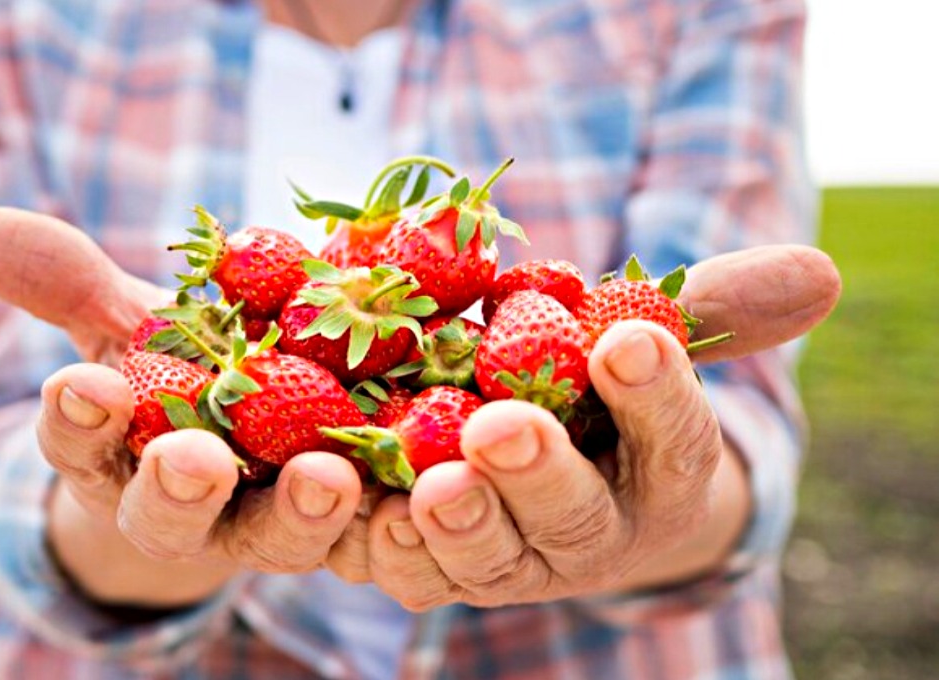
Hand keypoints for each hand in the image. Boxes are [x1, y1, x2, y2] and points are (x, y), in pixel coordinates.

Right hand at [0, 207, 369, 605]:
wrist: (261, 417)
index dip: (78, 423)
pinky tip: (417, 492)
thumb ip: (68, 283)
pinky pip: (371, 534)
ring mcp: (274, 524)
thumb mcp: (127, 322)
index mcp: (121, 458)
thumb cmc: (175, 370)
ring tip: (327, 476)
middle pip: (175, 514)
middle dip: (180, 490)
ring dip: (301, 512)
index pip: (82, 446)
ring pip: (281, 534)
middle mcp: (191, 508)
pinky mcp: (353, 525)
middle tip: (195, 459)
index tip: (82, 385)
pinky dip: (392, 520)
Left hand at [363, 245, 840, 609]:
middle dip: (538, 474)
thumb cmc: (595, 392)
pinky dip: (374, 543)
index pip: (671, 439)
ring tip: (429, 488)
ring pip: (485, 560)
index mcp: (653, 474)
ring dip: (455, 526)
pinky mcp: (428, 565)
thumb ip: (706, 309)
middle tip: (501, 427)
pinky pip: (403, 569)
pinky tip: (348, 499)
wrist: (530, 461)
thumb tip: (817, 274)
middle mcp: (584, 532)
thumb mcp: (643, 343)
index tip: (632, 341)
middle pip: (570, 516)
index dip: (656, 396)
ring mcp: (505, 558)